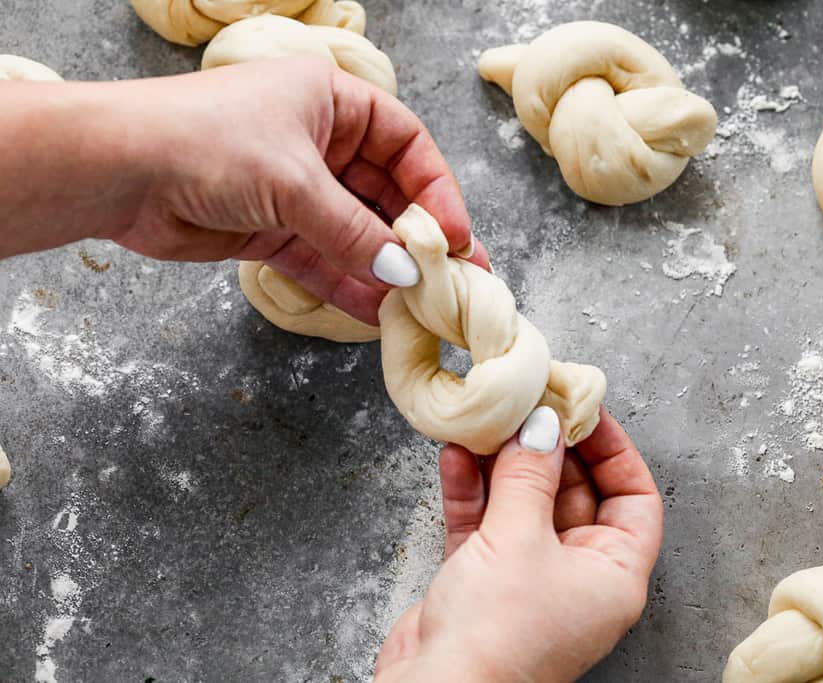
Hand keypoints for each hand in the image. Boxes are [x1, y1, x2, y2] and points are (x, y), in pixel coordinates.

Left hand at [0, 58, 487, 324]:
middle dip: (416, 238)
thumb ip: (354, 231)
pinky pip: (323, 260)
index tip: (456, 235)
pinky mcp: (271, 231)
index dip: (436, 190)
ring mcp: (295, 189)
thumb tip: (404, 273)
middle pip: (385, 193)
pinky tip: (378, 312)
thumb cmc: (204, 141)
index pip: (406, 145)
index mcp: (331, 102)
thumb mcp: (295, 182)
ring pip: (356, 233)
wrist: (116, 170)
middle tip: (454, 277)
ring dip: (386, 268)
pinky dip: (348, 285)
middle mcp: (319, 142)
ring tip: (424, 304)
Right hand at [374, 407, 662, 682]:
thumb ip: (531, 475)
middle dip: (548, 450)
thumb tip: (543, 426)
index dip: (614, 450)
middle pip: (575, 495)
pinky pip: (485, 524)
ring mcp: (529, 579)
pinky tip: (455, 455)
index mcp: (612, 575)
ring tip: (488, 422)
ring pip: (524, 505)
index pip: (634, 499)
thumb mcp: (520, 539)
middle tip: (529, 406)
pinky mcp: (483, 582)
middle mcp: (576, 577)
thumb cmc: (497, 636)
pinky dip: (472, 490)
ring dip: (503, 465)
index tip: (584, 411)